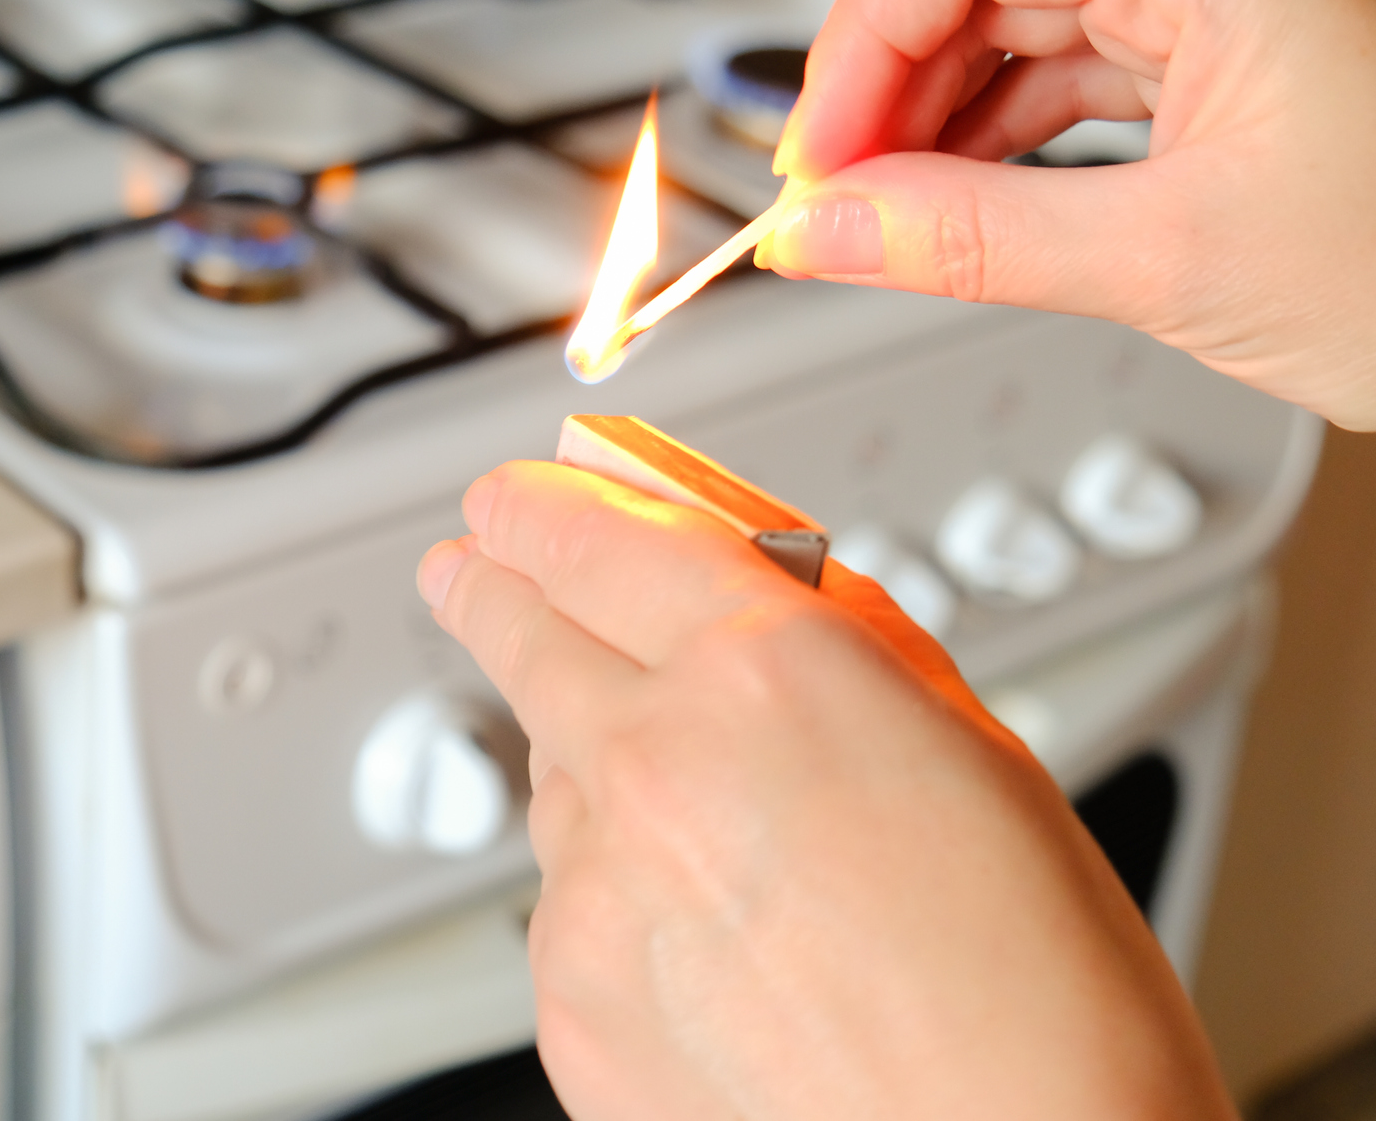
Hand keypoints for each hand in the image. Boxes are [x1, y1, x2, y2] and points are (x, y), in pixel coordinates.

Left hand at [419, 460, 1234, 1120]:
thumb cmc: (1039, 982)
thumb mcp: (968, 742)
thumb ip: (835, 638)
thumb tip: (751, 577)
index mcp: (761, 670)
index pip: (595, 538)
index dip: (540, 509)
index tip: (508, 502)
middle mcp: (652, 764)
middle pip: (522, 639)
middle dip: (491, 593)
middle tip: (465, 573)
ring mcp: (595, 892)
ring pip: (553, 784)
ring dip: (591, 768)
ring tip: (697, 821)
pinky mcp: (567, 1003)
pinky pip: (565, 907)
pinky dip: (610, 898)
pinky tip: (703, 937)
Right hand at [757, 0, 1375, 430]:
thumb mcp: (1173, 261)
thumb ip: (970, 241)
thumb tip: (823, 231)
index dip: (861, 36)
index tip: (816, 152)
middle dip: (885, 85)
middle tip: (829, 197)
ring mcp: (1223, 7)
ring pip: (1017, 28)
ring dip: (932, 121)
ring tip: (884, 215)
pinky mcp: (1226, 69)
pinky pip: (1071, 78)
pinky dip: (998, 143)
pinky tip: (959, 204)